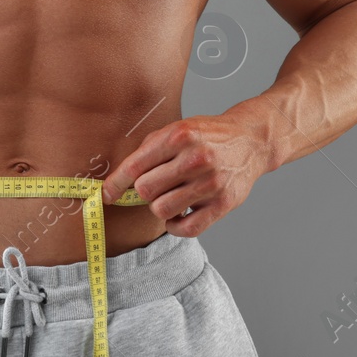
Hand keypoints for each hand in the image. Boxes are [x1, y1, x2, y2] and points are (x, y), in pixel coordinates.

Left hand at [99, 114, 268, 236]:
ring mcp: (210, 183)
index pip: (135, 167)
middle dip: (143, 192)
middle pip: (146, 190)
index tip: (105, 195)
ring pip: (162, 210)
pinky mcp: (222, 204)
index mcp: (179, 136)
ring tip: (169, 196)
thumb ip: (150, 149)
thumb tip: (120, 179)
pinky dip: (175, 225)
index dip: (115, 184)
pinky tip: (178, 214)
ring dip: (159, 207)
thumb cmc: (209, 136)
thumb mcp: (178, 128)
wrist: (251, 140)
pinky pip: (186, 228)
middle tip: (153, 186)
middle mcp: (195, 159)